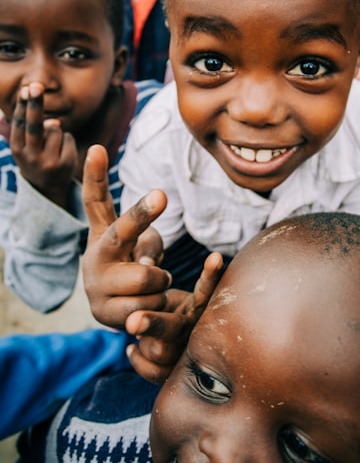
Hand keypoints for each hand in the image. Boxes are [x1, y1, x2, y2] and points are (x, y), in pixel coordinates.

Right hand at [10, 83, 76, 207]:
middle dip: (35, 105)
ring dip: (56, 130)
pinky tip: (62, 152)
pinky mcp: (65, 164)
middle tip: (36, 85)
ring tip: (52, 145)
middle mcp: (30, 156)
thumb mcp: (28, 145)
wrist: (47, 188)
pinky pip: (68, 137)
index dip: (24, 105)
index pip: (20, 123)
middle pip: (34, 126)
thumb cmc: (36, 157)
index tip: (27, 88)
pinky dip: (67, 140)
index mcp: (18, 149)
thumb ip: (33, 129)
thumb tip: (52, 121)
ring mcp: (48, 161)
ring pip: (56, 128)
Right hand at [82, 144, 170, 329]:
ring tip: (153, 287)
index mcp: (104, 234)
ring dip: (160, 281)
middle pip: (122, 232)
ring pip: (147, 277)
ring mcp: (97, 286)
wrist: (118, 315)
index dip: (95, 175)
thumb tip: (146, 264)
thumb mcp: (142, 249)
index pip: (96, 201)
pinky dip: (159, 305)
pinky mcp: (105, 314)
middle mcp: (95, 256)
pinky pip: (148, 306)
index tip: (96, 148)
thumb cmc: (135, 270)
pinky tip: (151, 306)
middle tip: (161, 194)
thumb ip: (147, 243)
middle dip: (142, 213)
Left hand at [125, 250, 223, 383]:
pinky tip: (130, 349)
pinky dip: (138, 361)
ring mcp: (187, 351)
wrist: (171, 335)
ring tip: (138, 329)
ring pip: (159, 351)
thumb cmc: (167, 305)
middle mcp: (198, 329)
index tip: (214, 257)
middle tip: (132, 320)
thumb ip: (156, 281)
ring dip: (143, 341)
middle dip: (153, 323)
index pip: (206, 289)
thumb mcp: (166, 289)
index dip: (210, 274)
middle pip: (174, 328)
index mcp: (200, 305)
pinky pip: (154, 372)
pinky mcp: (175, 371)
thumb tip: (145, 275)